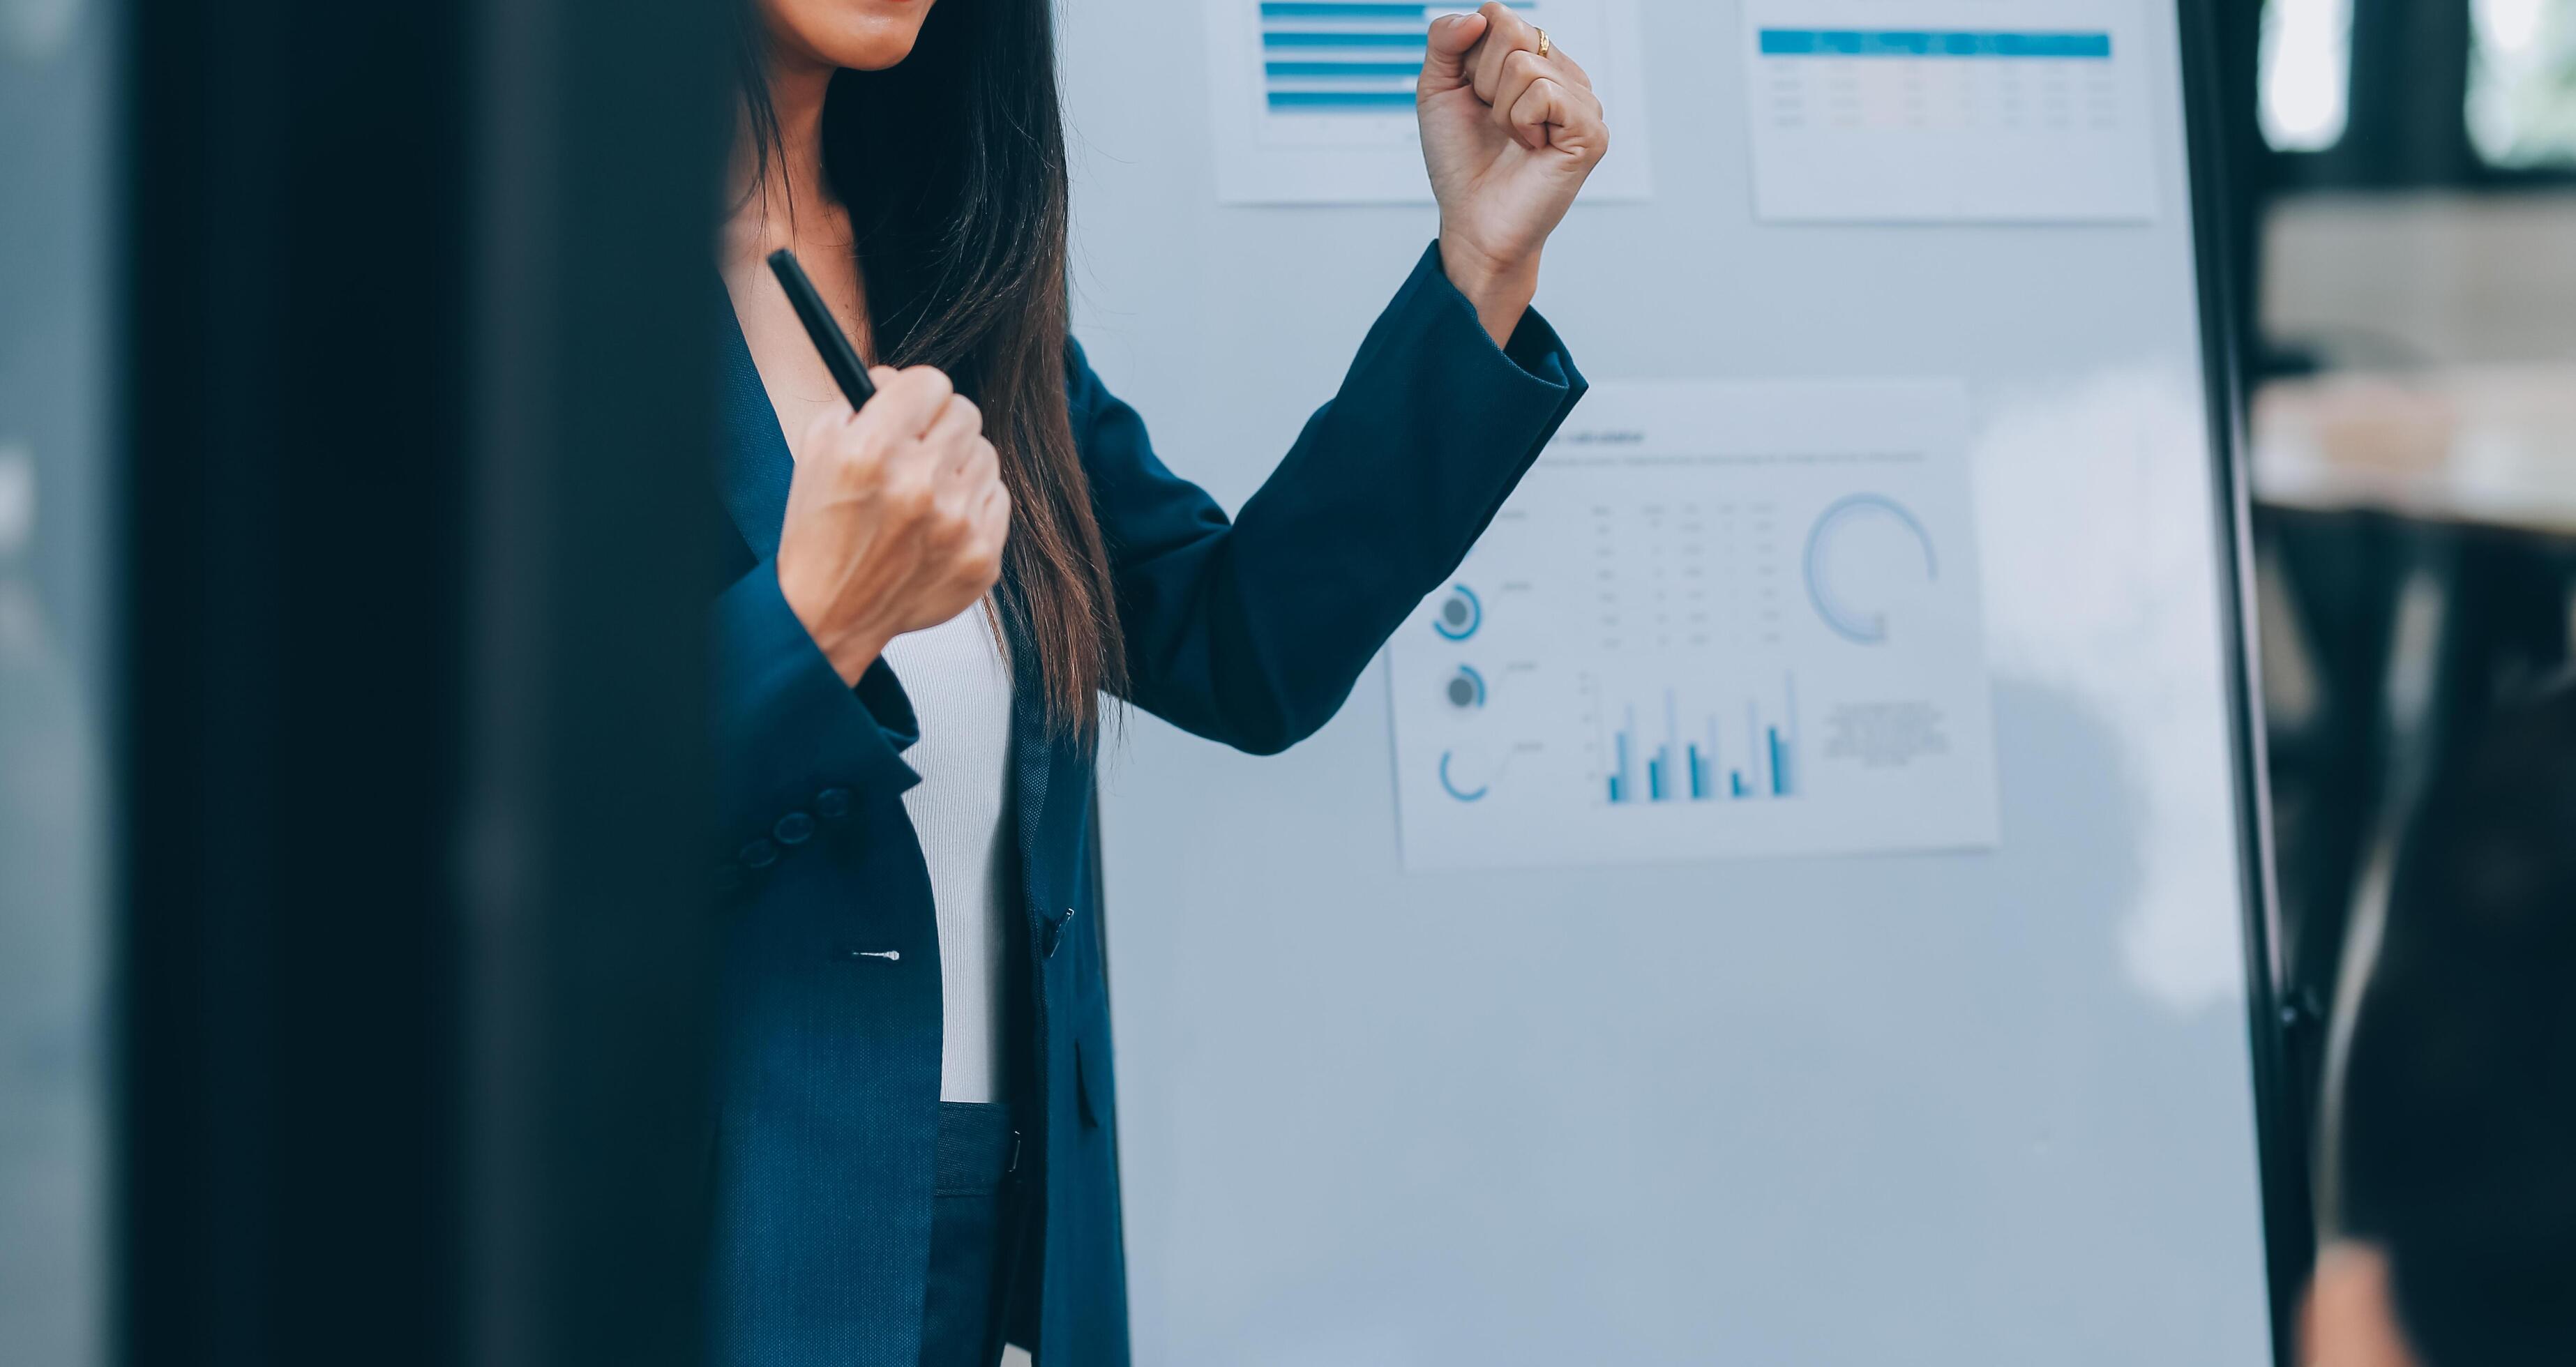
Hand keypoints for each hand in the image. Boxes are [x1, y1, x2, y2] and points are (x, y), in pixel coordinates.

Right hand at [775, 365, 1010, 684]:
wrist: (830, 613)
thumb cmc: (820, 531)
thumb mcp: (817, 449)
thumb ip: (858, 400)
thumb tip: (899, 380)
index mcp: (874, 451)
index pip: (932, 382)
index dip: (917, 395)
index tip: (910, 411)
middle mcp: (920, 484)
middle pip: (965, 413)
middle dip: (939, 427)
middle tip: (917, 451)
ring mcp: (958, 525)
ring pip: (987, 454)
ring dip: (959, 466)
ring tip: (926, 493)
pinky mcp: (983, 557)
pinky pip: (998, 499)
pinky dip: (972, 505)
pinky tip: (940, 524)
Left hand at [1417, 1, 1608, 342]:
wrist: (1473, 221)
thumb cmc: (1460, 162)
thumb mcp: (1437, 89)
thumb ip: (1445, 39)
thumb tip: (1480, 15)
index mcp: (1533, 60)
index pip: (1498, 15)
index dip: (1469, 58)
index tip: (1473, 99)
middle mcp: (1563, 73)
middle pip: (1512, 30)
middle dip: (1482, 81)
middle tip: (1492, 122)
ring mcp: (1582, 100)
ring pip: (1525, 64)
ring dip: (1500, 109)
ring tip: (1512, 138)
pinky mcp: (1590, 129)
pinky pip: (1543, 93)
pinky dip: (1521, 123)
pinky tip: (1531, 148)